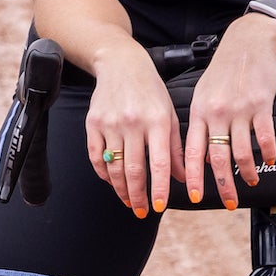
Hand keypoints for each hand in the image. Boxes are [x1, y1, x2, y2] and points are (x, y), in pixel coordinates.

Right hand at [85, 42, 185, 217]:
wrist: (120, 64)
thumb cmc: (150, 90)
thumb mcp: (170, 114)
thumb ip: (176, 147)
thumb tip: (183, 177)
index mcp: (157, 121)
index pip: (158, 163)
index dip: (158, 188)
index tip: (159, 207)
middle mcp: (133, 123)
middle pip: (132, 169)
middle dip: (138, 196)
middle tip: (142, 211)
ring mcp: (110, 123)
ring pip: (113, 166)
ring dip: (120, 189)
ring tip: (129, 201)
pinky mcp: (93, 122)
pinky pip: (95, 156)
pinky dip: (103, 173)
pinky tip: (111, 181)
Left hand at [185, 14, 275, 210]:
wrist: (246, 43)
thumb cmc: (223, 72)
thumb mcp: (203, 95)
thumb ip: (200, 125)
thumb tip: (202, 157)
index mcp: (199, 112)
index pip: (192, 151)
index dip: (193, 176)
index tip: (194, 196)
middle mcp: (217, 113)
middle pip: (218, 157)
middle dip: (223, 185)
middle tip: (229, 203)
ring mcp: (239, 109)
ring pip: (242, 151)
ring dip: (248, 172)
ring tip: (251, 182)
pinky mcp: (261, 105)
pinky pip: (265, 136)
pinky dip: (268, 152)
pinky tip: (269, 159)